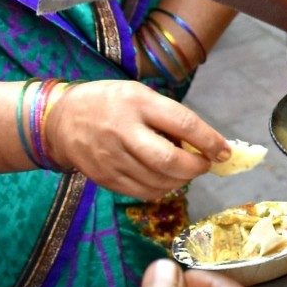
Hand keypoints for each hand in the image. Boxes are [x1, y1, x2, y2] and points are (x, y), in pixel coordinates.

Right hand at [48, 80, 226, 199]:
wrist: (61, 119)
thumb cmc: (110, 103)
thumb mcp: (140, 95)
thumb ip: (169, 117)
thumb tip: (204, 144)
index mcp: (137, 103)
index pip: (183, 124)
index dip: (210, 141)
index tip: (225, 151)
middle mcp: (123, 131)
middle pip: (170, 161)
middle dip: (196, 167)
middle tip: (205, 164)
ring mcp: (111, 158)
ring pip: (159, 181)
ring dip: (182, 180)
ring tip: (185, 170)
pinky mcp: (104, 178)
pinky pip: (143, 192)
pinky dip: (162, 188)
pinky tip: (165, 178)